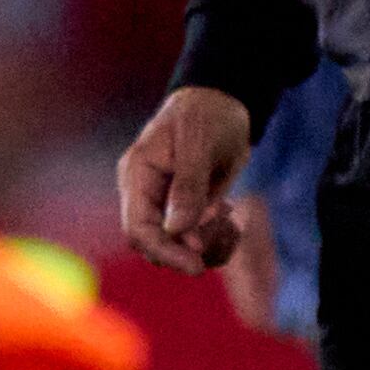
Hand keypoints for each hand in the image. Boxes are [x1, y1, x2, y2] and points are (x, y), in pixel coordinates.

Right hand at [117, 84, 257, 274]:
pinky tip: (231, 220)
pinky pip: (197, 241)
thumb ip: (187, 186)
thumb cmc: (206, 114)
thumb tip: (176, 230)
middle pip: (155, 244)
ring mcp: (165, 204)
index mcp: (138, 176)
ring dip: (208, 245)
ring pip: (178, 247)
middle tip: (225, 231)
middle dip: (190, 249)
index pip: (138, 228)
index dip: (163, 251)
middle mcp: (147, 195)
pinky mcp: (187, 210)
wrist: (222, 103)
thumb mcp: (199, 143)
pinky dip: (217, 240)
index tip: (196, 265)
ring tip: (231, 220)